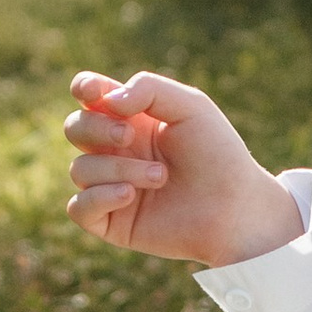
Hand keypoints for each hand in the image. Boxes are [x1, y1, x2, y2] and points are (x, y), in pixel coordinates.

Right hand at [63, 69, 305, 268]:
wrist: (236, 208)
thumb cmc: (218, 154)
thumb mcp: (191, 107)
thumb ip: (148, 89)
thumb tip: (106, 102)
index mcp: (132, 118)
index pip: (90, 96)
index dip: (83, 89)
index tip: (93, 92)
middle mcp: (117, 150)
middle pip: (75, 128)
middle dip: (96, 127)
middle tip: (130, 134)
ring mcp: (111, 186)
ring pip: (81, 168)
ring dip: (118, 168)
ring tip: (161, 177)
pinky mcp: (111, 222)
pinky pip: (78, 207)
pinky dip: (98, 197)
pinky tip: (130, 196)